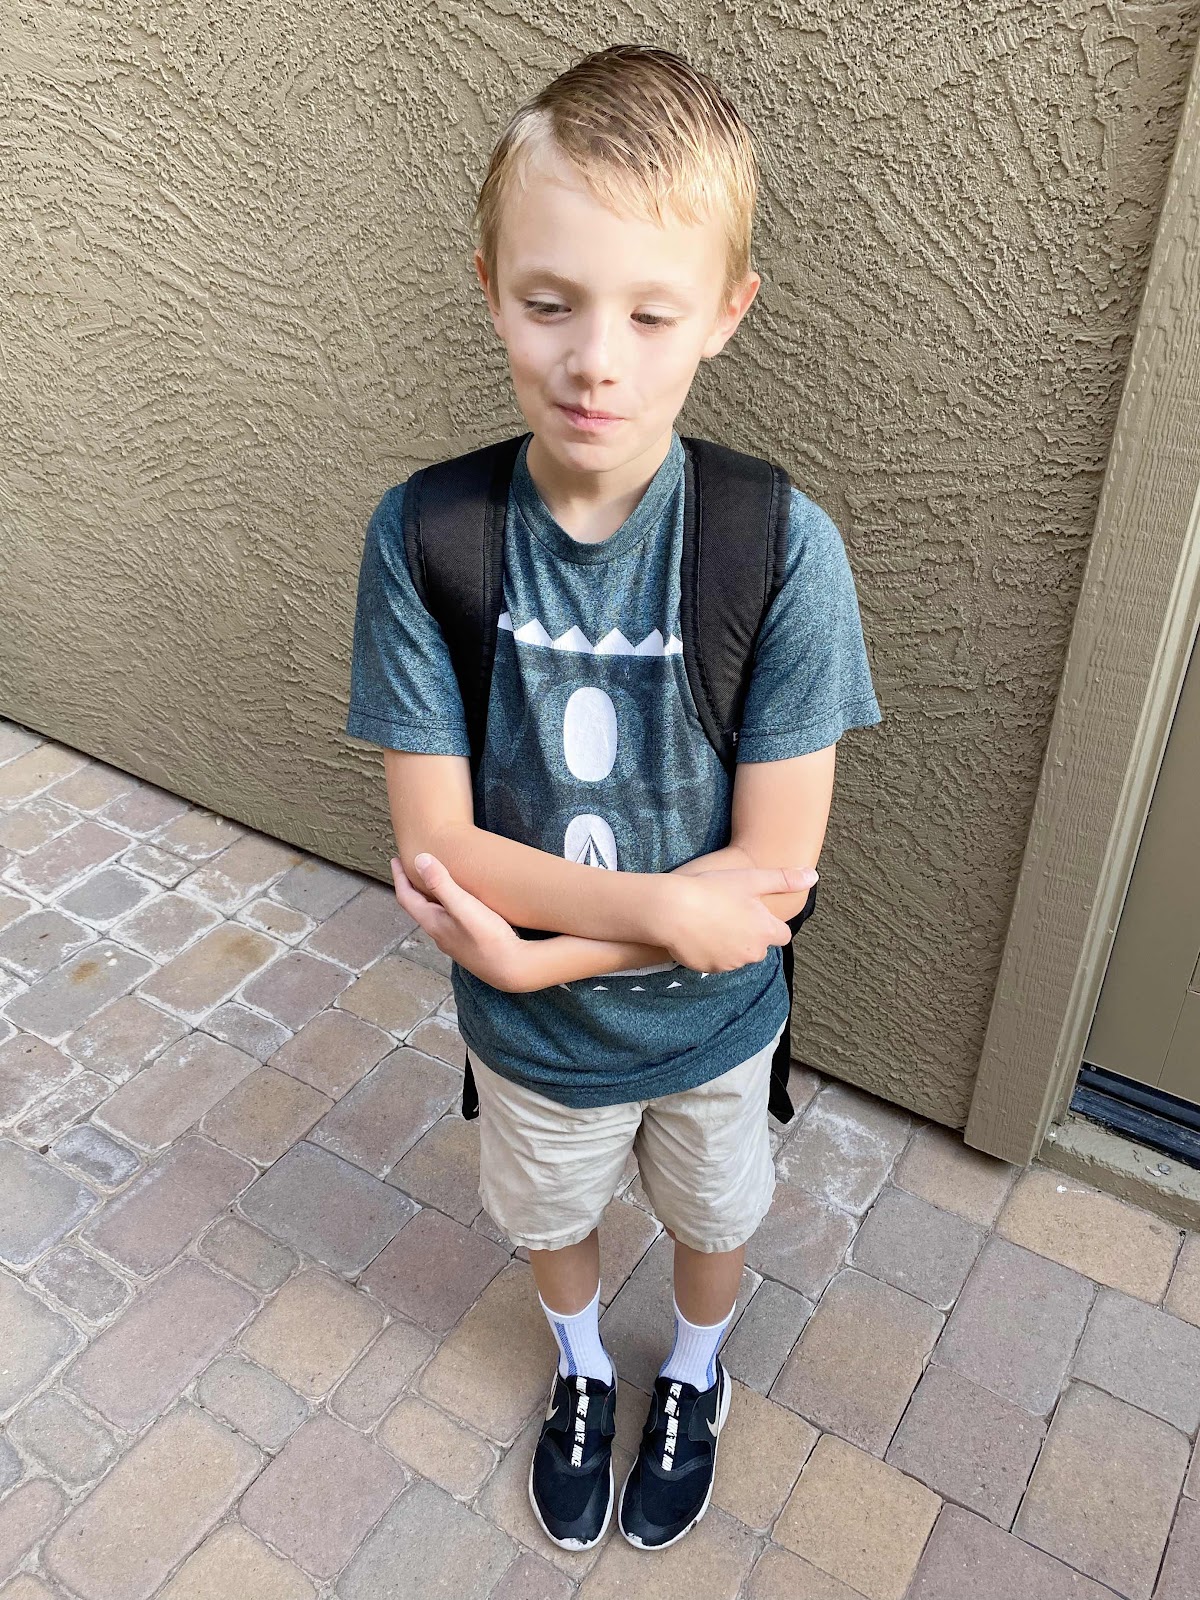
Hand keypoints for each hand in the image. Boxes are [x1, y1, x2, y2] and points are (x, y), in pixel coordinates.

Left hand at [389, 853, 527, 991]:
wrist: (512, 968)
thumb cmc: (488, 938)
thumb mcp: (463, 906)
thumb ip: (441, 884)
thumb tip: (420, 859)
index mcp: (432, 923)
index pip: (406, 898)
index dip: (399, 877)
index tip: (395, 860)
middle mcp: (439, 933)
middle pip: (418, 906)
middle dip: (412, 885)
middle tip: (412, 867)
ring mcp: (453, 940)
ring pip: (434, 913)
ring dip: (430, 895)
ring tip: (435, 880)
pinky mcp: (468, 942)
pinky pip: (450, 918)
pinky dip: (447, 904)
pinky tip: (460, 900)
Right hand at [655, 866, 817, 972]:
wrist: (672, 911)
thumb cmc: (712, 889)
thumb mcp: (750, 879)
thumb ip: (784, 880)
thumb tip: (813, 877)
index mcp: (765, 931)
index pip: (782, 935)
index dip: (770, 923)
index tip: (754, 911)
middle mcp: (752, 953)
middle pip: (758, 947)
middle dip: (749, 935)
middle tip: (728, 912)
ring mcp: (730, 964)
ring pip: (736, 955)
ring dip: (730, 943)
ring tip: (710, 920)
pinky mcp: (709, 970)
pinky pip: (716, 962)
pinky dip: (711, 951)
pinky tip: (698, 933)